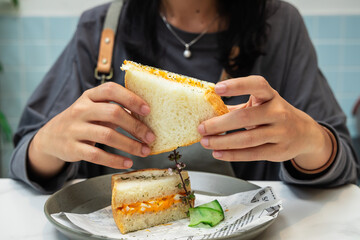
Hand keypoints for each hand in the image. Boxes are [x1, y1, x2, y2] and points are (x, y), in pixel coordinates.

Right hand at [28, 82, 155, 176]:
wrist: (51, 137)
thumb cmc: (83, 121)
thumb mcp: (95, 109)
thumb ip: (115, 109)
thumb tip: (147, 118)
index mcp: (90, 96)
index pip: (111, 90)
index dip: (131, 98)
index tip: (147, 110)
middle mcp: (81, 109)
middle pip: (113, 113)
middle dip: (136, 126)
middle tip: (151, 137)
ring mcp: (75, 129)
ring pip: (107, 135)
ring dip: (130, 145)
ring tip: (144, 151)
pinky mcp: (72, 148)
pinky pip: (97, 155)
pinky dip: (115, 160)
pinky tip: (127, 163)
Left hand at [198, 76, 331, 170]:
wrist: (304, 133)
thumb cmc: (274, 115)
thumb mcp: (260, 104)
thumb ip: (236, 107)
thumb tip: (206, 111)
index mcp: (270, 96)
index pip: (256, 85)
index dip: (237, 85)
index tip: (216, 88)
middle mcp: (278, 112)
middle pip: (245, 118)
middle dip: (219, 124)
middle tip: (201, 128)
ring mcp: (280, 132)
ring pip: (247, 139)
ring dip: (222, 142)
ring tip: (206, 142)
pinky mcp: (279, 150)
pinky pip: (252, 154)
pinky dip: (232, 155)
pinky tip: (218, 153)